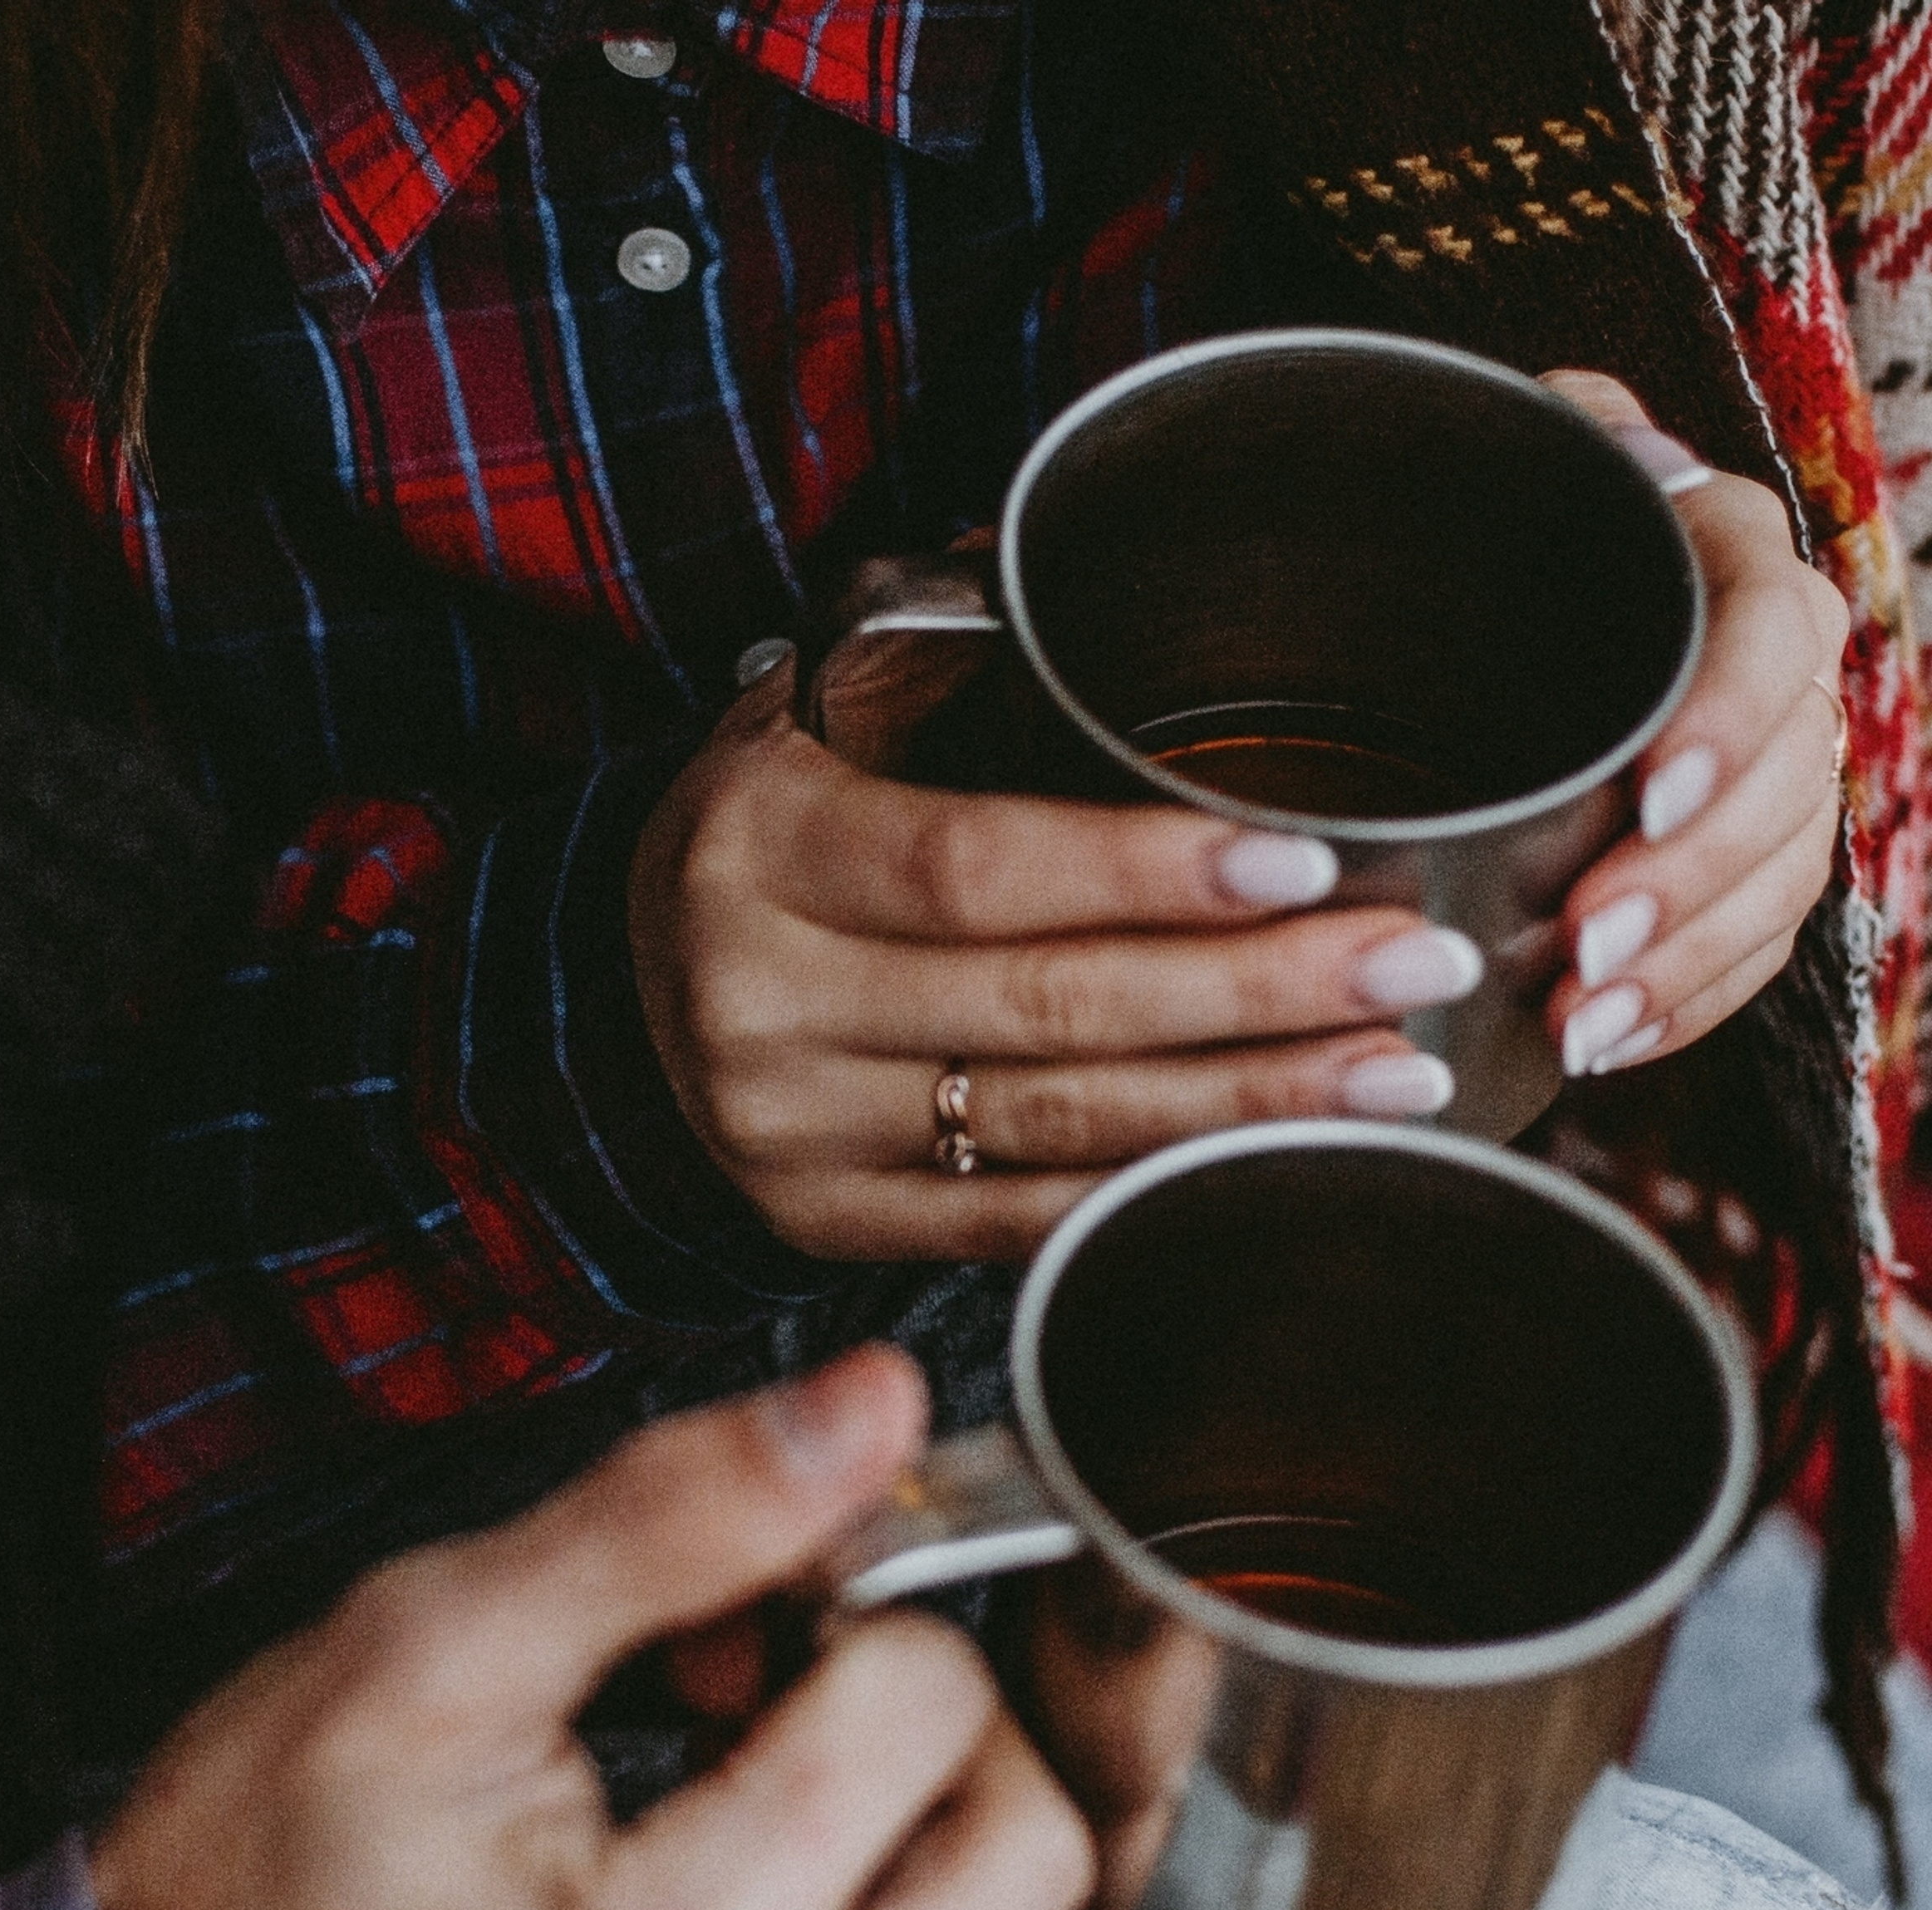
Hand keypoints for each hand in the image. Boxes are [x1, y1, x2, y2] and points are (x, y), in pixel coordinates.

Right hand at [87, 1349, 1092, 1909]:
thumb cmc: (261, 1878)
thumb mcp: (435, 1641)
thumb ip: (677, 1512)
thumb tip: (873, 1407)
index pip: (936, 1703)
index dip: (849, 1613)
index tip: (739, 1618)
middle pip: (1030, 1842)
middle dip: (928, 1726)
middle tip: (773, 1698)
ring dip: (928, 1846)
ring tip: (759, 1808)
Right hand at [629, 669, 1479, 1263]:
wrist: (615, 994)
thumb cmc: (761, 836)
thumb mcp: (807, 723)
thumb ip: (948, 668)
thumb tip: (1127, 569)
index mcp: (761, 852)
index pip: (975, 868)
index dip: (1145, 873)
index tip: (1301, 861)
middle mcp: (764, 1005)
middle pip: (1046, 1010)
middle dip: (1255, 995)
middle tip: (1411, 967)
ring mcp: (793, 1137)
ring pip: (1054, 1129)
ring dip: (1243, 1105)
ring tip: (1394, 1075)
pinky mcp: (825, 1223)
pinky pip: (1014, 1222)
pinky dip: (1153, 1193)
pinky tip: (1277, 1162)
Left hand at [1539, 370, 1850, 1077]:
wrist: (1494, 590)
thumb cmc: (1499, 512)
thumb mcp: (1519, 448)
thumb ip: (1563, 432)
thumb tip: (1621, 450)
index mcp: (1735, 555)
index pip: (1772, 632)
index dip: (1725, 719)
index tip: (1650, 796)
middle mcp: (1779, 668)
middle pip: (1784, 784)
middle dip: (1689, 881)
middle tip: (1587, 944)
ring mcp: (1774, 773)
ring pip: (1776, 882)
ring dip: (1683, 964)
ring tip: (1584, 1020)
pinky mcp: (1745, 865)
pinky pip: (1752, 950)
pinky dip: (1683, 1005)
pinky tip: (1607, 1041)